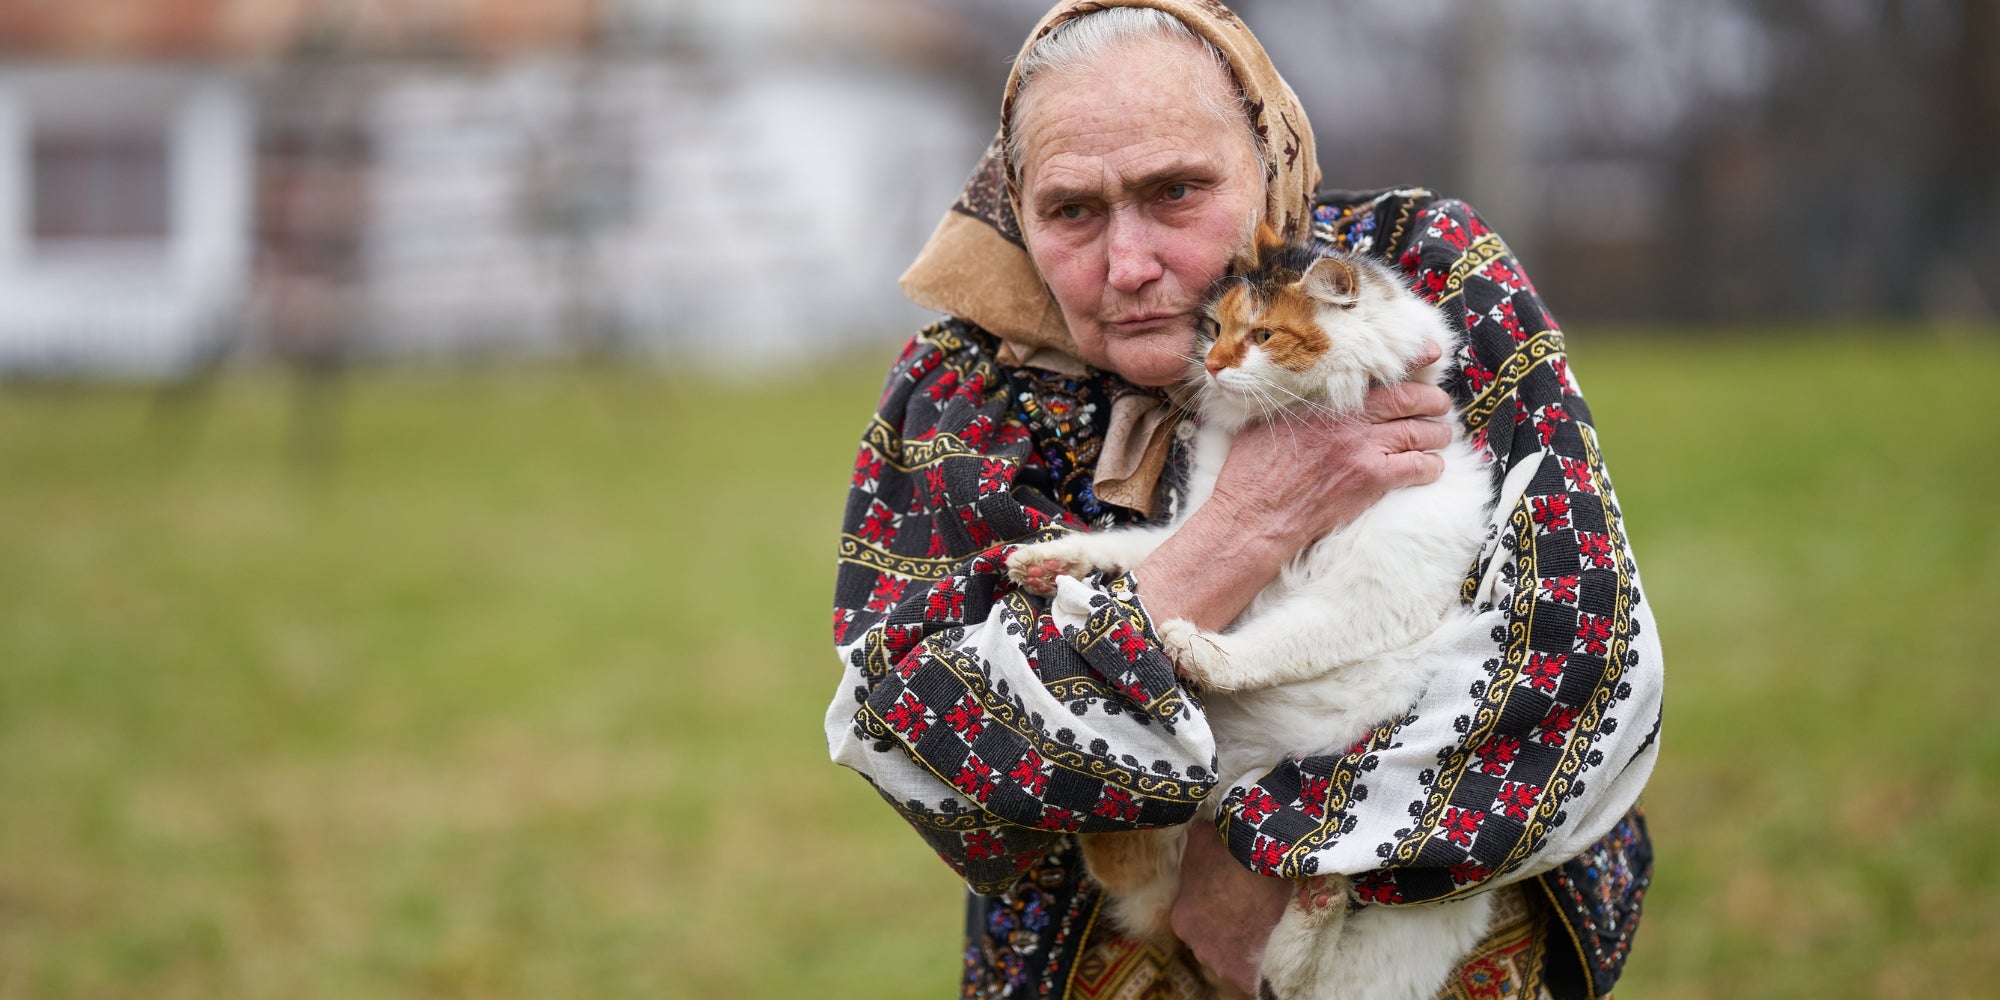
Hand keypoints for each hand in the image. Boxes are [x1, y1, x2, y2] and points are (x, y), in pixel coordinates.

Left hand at [1169, 825, 1288, 995]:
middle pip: (1215, 943)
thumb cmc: (1231, 851)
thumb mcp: (1202, 840)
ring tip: (1271, 929)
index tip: (1237, 903)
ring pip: (1235, 960)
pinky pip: (1255, 978)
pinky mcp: (1246, 975)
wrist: (1265, 865)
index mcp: (1183, 918)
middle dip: (1231, 932)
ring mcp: (1221, 964)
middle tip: (1255, 915)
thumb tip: (1196, 836)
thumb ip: (1194, 848)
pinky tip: (1276, 955)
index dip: (1218, 913)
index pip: (1198, 923)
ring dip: (1249, 948)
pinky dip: (1264, 970)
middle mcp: (1196, 946)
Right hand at [1210, 340, 1453, 550]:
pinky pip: (1417, 467)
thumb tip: (1294, 387)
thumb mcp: (1264, 419)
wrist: (1255, 514)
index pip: (1378, 372)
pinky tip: (1432, 466)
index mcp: (1325, 399)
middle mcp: (1349, 418)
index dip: (1411, 360)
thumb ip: (1290, 401)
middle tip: (1441, 403)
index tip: (1431, 351)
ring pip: (1419, 432)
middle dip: (1433, 399)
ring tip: (1441, 434)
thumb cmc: (1252, 470)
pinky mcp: (1372, 479)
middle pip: (1409, 399)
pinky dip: (1431, 465)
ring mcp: (1364, 448)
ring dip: (1437, 433)